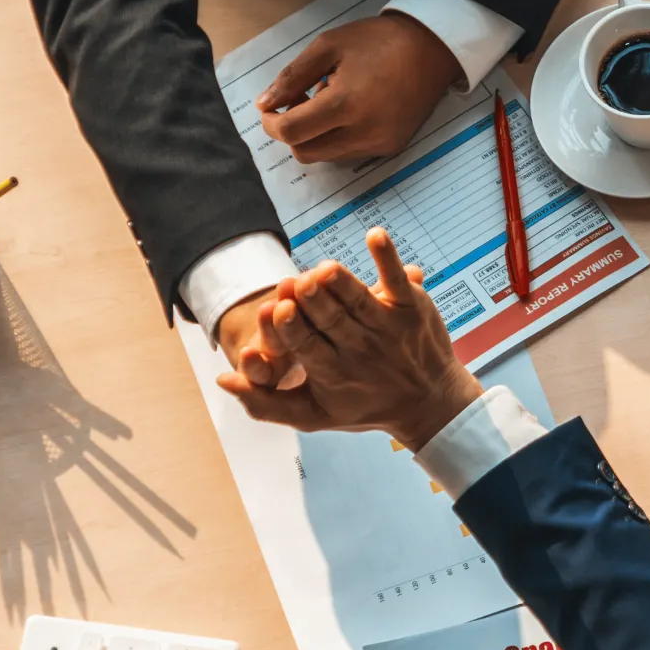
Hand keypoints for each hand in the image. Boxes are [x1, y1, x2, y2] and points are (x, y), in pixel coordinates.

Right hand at [215, 227, 482, 447]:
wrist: (429, 401)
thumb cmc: (362, 406)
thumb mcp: (312, 414)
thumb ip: (264, 401)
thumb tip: (220, 380)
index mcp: (331, 372)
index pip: (305, 346)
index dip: (290, 326)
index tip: (275, 309)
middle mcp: (360, 350)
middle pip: (329, 321)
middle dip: (311, 302)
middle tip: (294, 284)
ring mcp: (387, 326)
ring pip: (358, 300)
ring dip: (341, 282)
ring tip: (324, 270)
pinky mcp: (412, 307)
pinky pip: (397, 280)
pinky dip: (387, 257)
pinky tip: (375, 235)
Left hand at [257, 12, 462, 163]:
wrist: (432, 48)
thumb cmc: (377, 41)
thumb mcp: (328, 46)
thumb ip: (292, 76)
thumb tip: (264, 103)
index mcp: (346, 104)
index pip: (291, 132)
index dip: (271, 123)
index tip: (272, 107)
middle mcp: (363, 133)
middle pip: (305, 152)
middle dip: (291, 131)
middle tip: (300, 101)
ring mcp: (379, 144)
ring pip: (326, 155)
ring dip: (315, 135)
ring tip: (329, 102)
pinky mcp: (391, 147)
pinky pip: (350, 153)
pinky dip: (337, 137)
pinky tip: (349, 111)